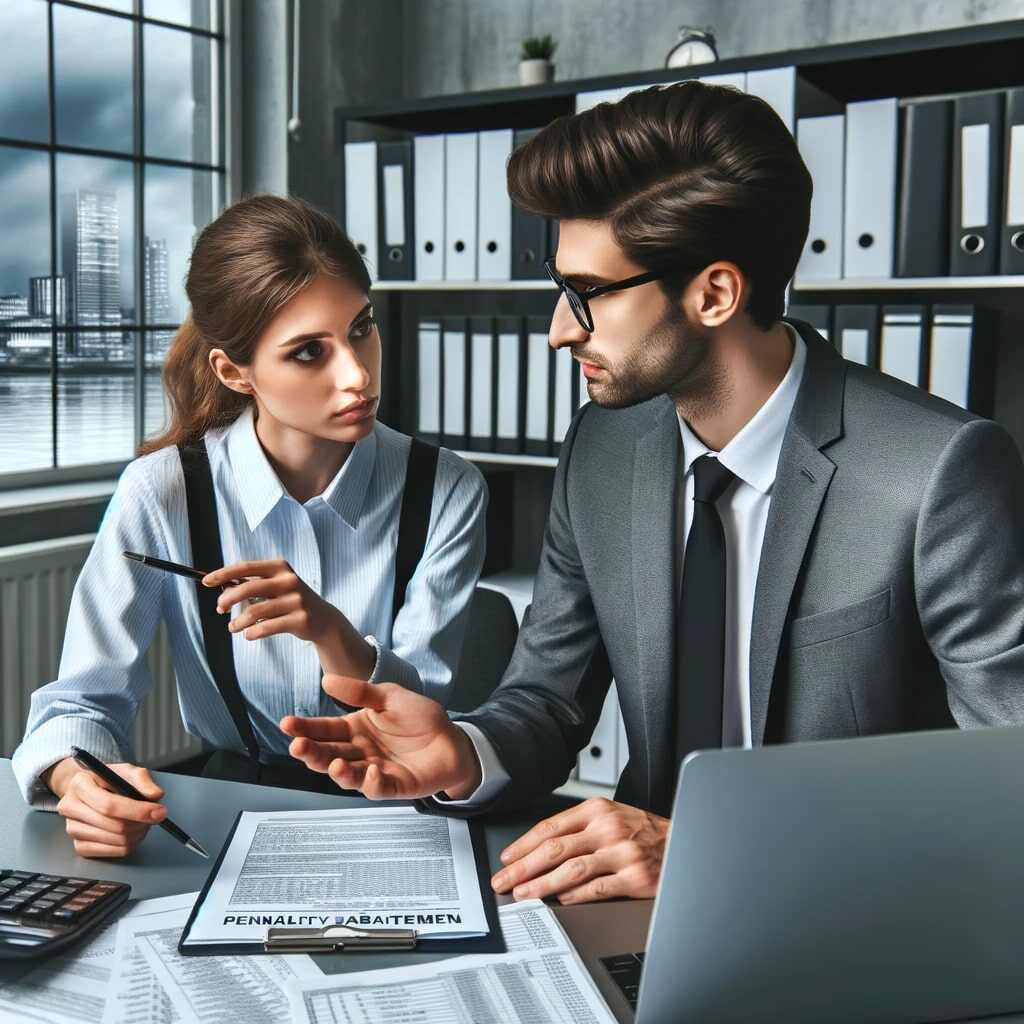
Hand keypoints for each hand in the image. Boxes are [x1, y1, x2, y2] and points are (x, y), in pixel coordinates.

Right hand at [45, 757, 166, 858]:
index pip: (109, 805)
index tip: (158, 811)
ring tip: (143, 822)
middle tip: (155, 816)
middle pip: (114, 825)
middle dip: (141, 823)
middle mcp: (70, 807)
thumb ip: (142, 780)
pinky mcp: (79, 846)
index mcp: (80, 784)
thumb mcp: (126, 770)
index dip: (137, 810)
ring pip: (115, 841)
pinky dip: (129, 845)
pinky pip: (111, 853)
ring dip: (138, 834)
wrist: (89, 789)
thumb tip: (155, 795)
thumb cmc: (108, 780)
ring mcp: (72, 829)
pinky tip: (133, 833)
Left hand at [202, 558, 340, 643]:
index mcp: (280, 567)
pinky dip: (252, 633)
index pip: (246, 567)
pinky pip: (267, 628)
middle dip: (228, 599)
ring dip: (238, 622)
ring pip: (255, 611)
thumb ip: (253, 584)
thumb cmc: (291, 601)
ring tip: (233, 627)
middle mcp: (289, 581)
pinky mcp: (299, 619)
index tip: (206, 581)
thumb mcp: (276, 586)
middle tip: (219, 609)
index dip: (223, 573)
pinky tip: (248, 634)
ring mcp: (296, 600)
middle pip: (248, 587)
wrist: (323, 619)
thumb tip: (222, 589)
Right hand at [280, 674, 482, 799]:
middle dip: (311, 752)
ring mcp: (374, 771)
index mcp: (356, 728)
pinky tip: (373, 771)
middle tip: (297, 746)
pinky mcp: (393, 786)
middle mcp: (360, 752)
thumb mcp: (389, 696)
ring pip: (348, 776)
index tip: (287, 723)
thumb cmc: (420, 717)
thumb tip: (327, 679)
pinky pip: (378, 789)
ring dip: (337, 771)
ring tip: (333, 763)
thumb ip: (360, 692)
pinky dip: (372, 782)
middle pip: (329, 754)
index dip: (305, 727)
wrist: (452, 738)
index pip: (325, 729)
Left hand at [490, 798, 669, 904]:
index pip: (550, 827)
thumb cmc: (644, 832)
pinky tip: (560, 900)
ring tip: (524, 894)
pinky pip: (596, 888)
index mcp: (597, 810)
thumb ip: (581, 829)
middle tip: (504, 881)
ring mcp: (621, 852)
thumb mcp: (612, 817)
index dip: (524, 845)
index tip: (507, 859)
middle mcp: (608, 828)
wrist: (685, 842)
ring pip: (570, 870)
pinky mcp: (634, 877)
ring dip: (542, 884)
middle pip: (554, 849)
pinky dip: (574, 896)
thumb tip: (541, 850)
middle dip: (523, 867)